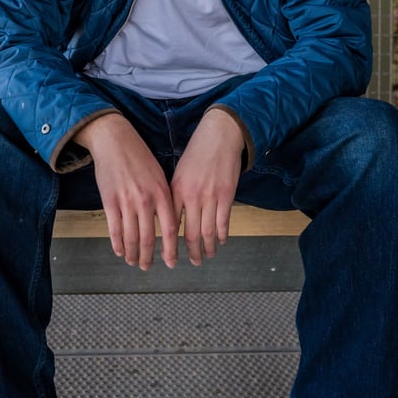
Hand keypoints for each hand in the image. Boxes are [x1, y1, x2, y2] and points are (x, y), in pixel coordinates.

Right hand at [75, 114, 178, 269]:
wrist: (115, 141)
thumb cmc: (139, 157)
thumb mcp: (159, 175)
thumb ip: (164, 199)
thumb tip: (169, 223)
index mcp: (162, 193)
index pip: (170, 229)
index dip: (170, 250)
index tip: (170, 262)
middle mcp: (145, 200)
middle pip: (149, 238)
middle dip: (148, 257)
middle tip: (148, 268)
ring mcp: (126, 202)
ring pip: (131, 237)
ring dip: (133, 254)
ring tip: (133, 262)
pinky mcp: (109, 201)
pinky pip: (114, 230)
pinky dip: (117, 244)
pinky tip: (120, 251)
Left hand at [170, 109, 244, 265]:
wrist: (219, 135)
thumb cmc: (197, 153)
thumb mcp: (179, 173)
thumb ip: (176, 195)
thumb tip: (172, 219)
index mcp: (175, 190)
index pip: (170, 225)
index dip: (170, 245)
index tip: (170, 257)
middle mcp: (191, 196)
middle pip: (189, 233)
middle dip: (191, 252)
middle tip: (194, 262)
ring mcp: (210, 196)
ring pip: (207, 231)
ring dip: (208, 248)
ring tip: (208, 256)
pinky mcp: (227, 195)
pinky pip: (223, 222)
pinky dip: (222, 235)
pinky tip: (221, 241)